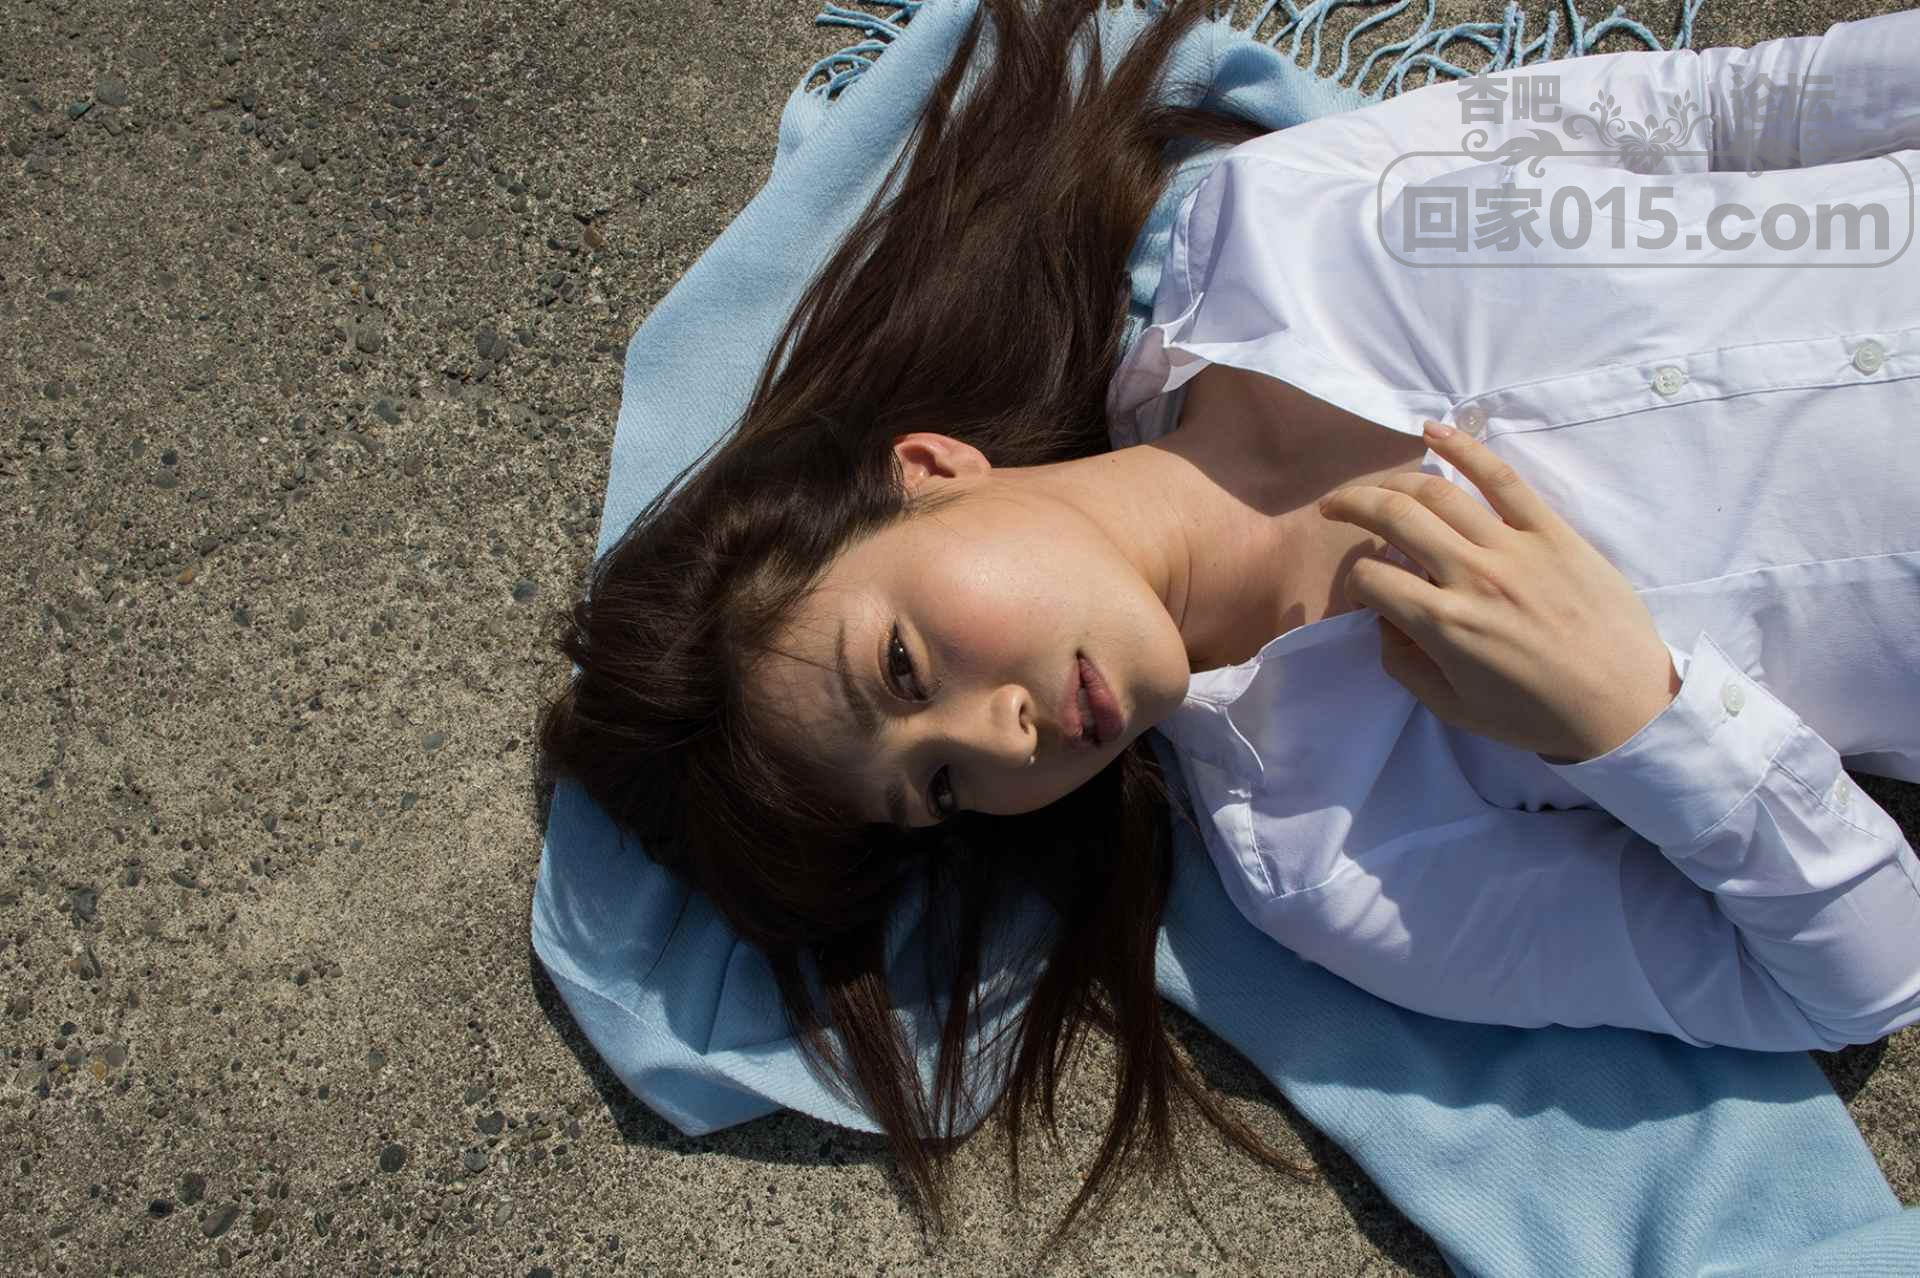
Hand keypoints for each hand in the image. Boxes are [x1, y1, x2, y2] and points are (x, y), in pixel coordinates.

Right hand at [1317, 420, 1682, 764]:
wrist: (1624, 704)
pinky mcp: (1550, 531)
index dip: (1357, 583)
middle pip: (1395, 518)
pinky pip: (1502, 479)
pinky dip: (1465, 449)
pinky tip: (1433, 432)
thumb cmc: (1537, 715)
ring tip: (1377, 487)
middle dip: (1353, 506)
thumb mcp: (1456, 711)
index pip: (1372, 580)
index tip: (1367, 591)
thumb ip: (1407, 667)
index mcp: (1444, 625)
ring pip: (1439, 494)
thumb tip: (1385, 626)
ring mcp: (1513, 547)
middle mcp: (1471, 575)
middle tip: (1335, 507)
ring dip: (1394, 482)